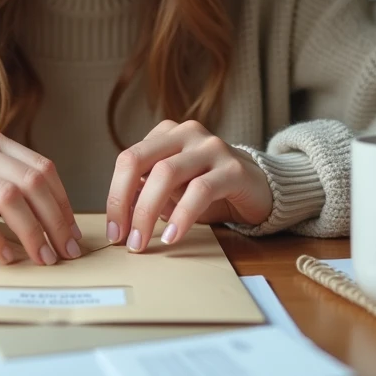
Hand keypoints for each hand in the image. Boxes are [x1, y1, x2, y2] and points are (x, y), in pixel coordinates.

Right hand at [0, 127, 82, 264]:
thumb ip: (9, 185)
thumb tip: (58, 220)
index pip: (41, 168)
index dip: (63, 203)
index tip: (74, 234)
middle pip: (31, 182)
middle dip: (55, 220)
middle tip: (67, 251)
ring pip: (9, 198)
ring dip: (33, 233)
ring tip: (43, 258)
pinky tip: (7, 257)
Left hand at [106, 120, 271, 251]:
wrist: (261, 188)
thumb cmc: (210, 190)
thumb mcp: (174, 190)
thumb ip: (147, 193)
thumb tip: (119, 217)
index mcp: (166, 134)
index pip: (128, 160)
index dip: (114, 195)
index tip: (113, 229)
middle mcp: (186, 134)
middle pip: (139, 161)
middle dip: (123, 202)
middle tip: (122, 238)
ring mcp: (211, 147)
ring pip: (165, 174)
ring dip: (147, 212)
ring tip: (142, 241)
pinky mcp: (233, 169)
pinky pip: (200, 191)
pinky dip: (181, 216)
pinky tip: (172, 236)